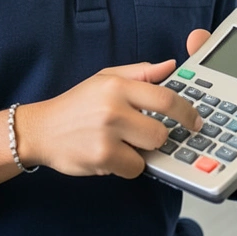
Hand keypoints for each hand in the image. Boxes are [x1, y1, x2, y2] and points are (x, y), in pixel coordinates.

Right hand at [15, 61, 203, 178]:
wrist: (40, 130)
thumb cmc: (75, 105)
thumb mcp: (104, 79)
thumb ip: (140, 73)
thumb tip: (170, 66)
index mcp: (117, 85)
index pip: (165, 97)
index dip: (186, 112)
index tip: (196, 121)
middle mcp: (113, 107)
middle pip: (161, 131)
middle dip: (157, 136)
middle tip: (141, 134)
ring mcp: (107, 133)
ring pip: (149, 151)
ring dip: (141, 152)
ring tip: (121, 143)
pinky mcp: (102, 157)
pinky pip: (134, 169)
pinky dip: (126, 166)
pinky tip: (109, 155)